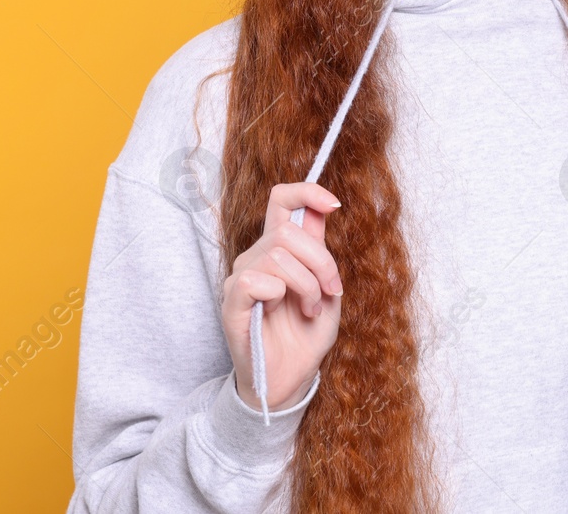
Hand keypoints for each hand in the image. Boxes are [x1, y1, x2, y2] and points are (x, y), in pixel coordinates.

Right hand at [220, 182, 344, 412]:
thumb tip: (323, 209)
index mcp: (280, 248)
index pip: (282, 200)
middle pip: (289, 232)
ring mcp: (242, 278)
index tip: (335, 204)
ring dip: (307, 285)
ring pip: (277, 256)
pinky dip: (279, 294)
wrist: (292, 376)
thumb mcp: (328, 288)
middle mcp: (257, 256)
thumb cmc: (307, 333)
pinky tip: (280, 311)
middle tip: (330, 291)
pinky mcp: (232, 302)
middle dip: (322, 262)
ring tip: (310, 308)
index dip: (307, 192)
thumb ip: (322, 250)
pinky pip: (254, 280)